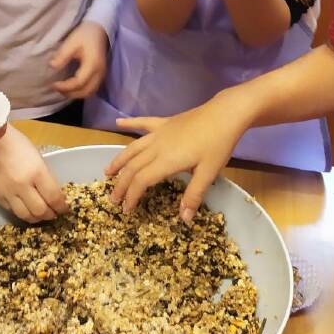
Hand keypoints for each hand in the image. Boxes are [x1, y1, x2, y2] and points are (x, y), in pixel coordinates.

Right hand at [0, 125, 68, 221]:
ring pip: (26, 216)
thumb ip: (45, 177)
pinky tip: (26, 208)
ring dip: (36, 218)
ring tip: (40, 214)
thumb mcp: (37, 157)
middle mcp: (22, 185)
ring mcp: (8, 192)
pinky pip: (12, 211)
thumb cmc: (17, 144)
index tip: (64, 208)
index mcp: (37, 172)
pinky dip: (22, 212)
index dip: (61, 207)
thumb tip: (53, 195)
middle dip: (50, 214)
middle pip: (40, 211)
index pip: (54, 197)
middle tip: (53, 213)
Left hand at [50, 21, 107, 98]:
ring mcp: (101, 75)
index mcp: (93, 64)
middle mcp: (99, 72)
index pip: (79, 82)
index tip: (54, 84)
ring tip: (62, 90)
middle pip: (85, 91)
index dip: (66, 86)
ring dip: (76, 94)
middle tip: (56, 88)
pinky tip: (71, 88)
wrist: (98, 30)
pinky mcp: (100, 75)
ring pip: (89, 92)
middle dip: (70, 93)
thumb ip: (63, 55)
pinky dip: (81, 92)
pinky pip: (91, 89)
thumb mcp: (72, 42)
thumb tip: (52, 66)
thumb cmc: (84, 35)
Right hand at [106, 96, 246, 221]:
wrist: (225, 114)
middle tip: (113, 199)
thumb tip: (184, 219)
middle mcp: (157, 146)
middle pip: (132, 167)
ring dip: (119, 160)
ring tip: (107, 172)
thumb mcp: (209, 173)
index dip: (131, 196)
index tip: (126, 210)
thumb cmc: (218, 144)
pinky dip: (129, 123)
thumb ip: (194, 195)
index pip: (141, 181)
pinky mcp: (165, 122)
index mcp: (166, 161)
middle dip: (121, 184)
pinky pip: (143, 123)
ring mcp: (159, 132)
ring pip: (132, 148)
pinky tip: (117, 123)